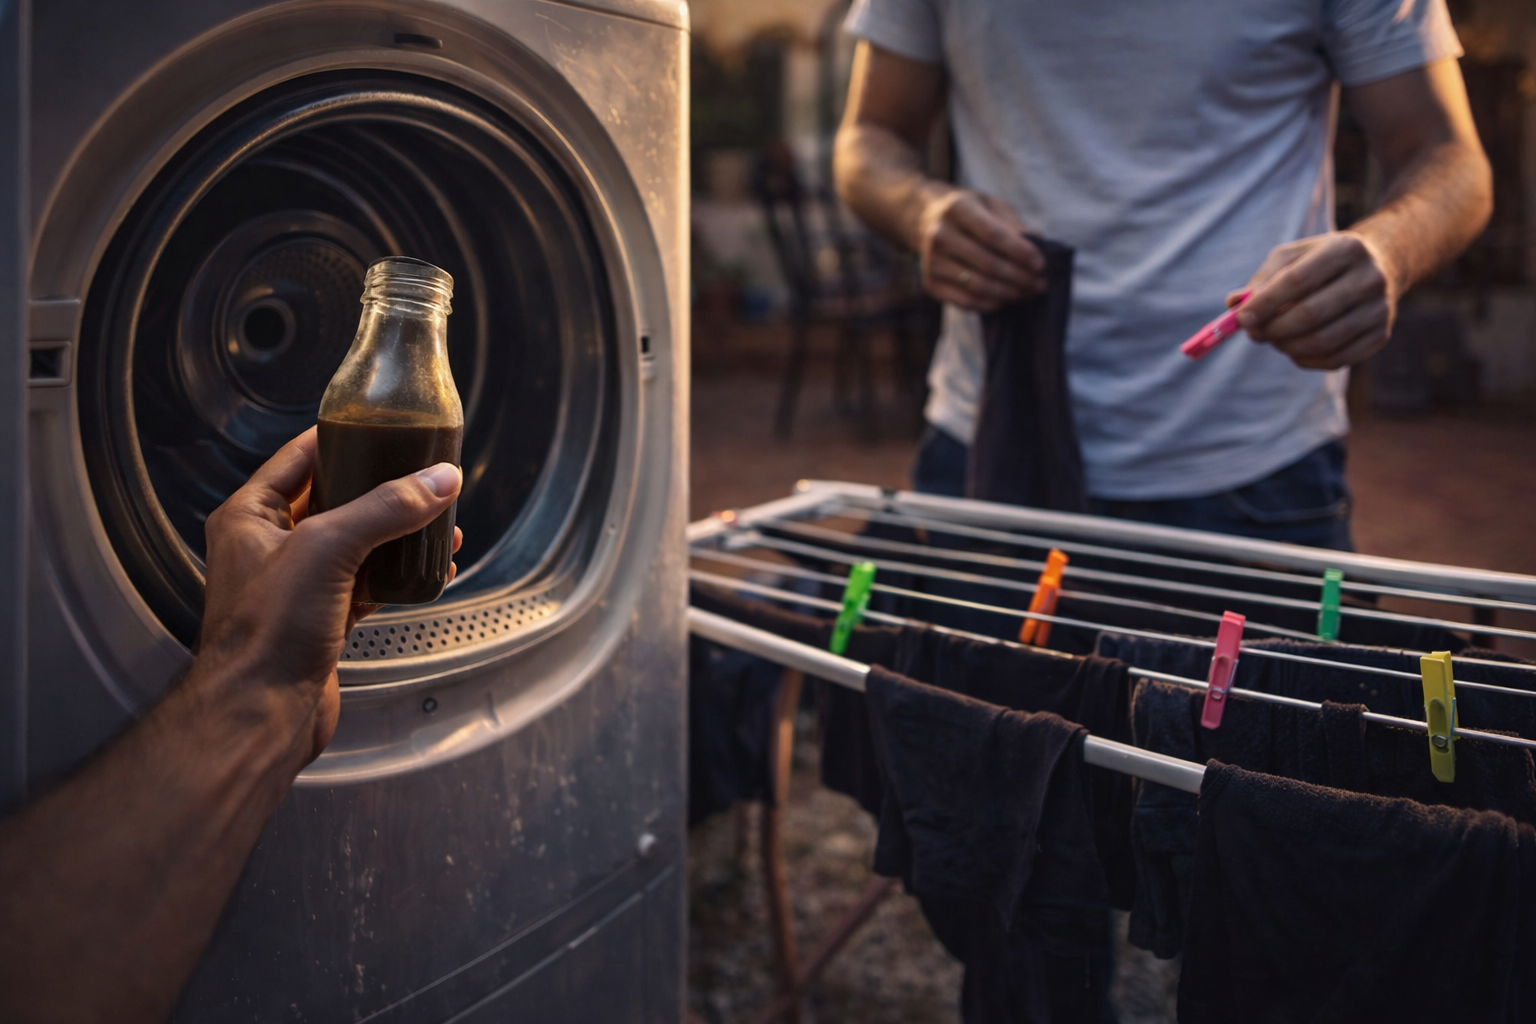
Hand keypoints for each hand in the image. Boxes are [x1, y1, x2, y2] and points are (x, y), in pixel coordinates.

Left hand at [193, 427, 462, 767]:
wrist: (261, 714)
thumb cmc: (266, 633)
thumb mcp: (328, 549)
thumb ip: (385, 508)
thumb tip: (437, 479)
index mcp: (250, 516)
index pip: (301, 456)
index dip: (344, 437)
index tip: (384, 425)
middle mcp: (270, 546)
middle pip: (336, 498)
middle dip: (385, 487)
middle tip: (423, 472)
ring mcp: (298, 585)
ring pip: (358, 542)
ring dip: (400, 532)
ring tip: (441, 519)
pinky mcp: (324, 619)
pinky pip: (369, 583)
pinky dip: (400, 574)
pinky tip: (431, 569)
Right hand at [916, 188, 1045, 311]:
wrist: (925, 218)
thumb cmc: (969, 212)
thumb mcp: (991, 205)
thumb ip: (1013, 225)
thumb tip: (1039, 244)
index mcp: (957, 208)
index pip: (993, 235)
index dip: (1020, 252)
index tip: (1041, 265)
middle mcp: (940, 235)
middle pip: (987, 263)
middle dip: (1019, 277)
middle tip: (1040, 284)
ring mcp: (932, 261)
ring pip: (977, 285)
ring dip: (1007, 293)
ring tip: (1027, 293)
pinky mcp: (930, 283)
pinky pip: (964, 301)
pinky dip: (988, 304)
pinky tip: (1004, 300)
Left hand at [1231, 231, 1399, 369]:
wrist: (1376, 268)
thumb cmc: (1319, 264)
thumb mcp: (1290, 259)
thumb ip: (1260, 281)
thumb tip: (1234, 304)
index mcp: (1345, 249)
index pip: (1297, 281)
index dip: (1265, 304)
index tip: (1241, 319)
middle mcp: (1369, 278)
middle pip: (1310, 314)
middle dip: (1273, 329)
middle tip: (1253, 333)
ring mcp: (1379, 309)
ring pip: (1322, 341)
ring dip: (1286, 346)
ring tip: (1273, 339)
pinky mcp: (1381, 335)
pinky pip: (1335, 360)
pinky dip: (1306, 360)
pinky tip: (1295, 349)